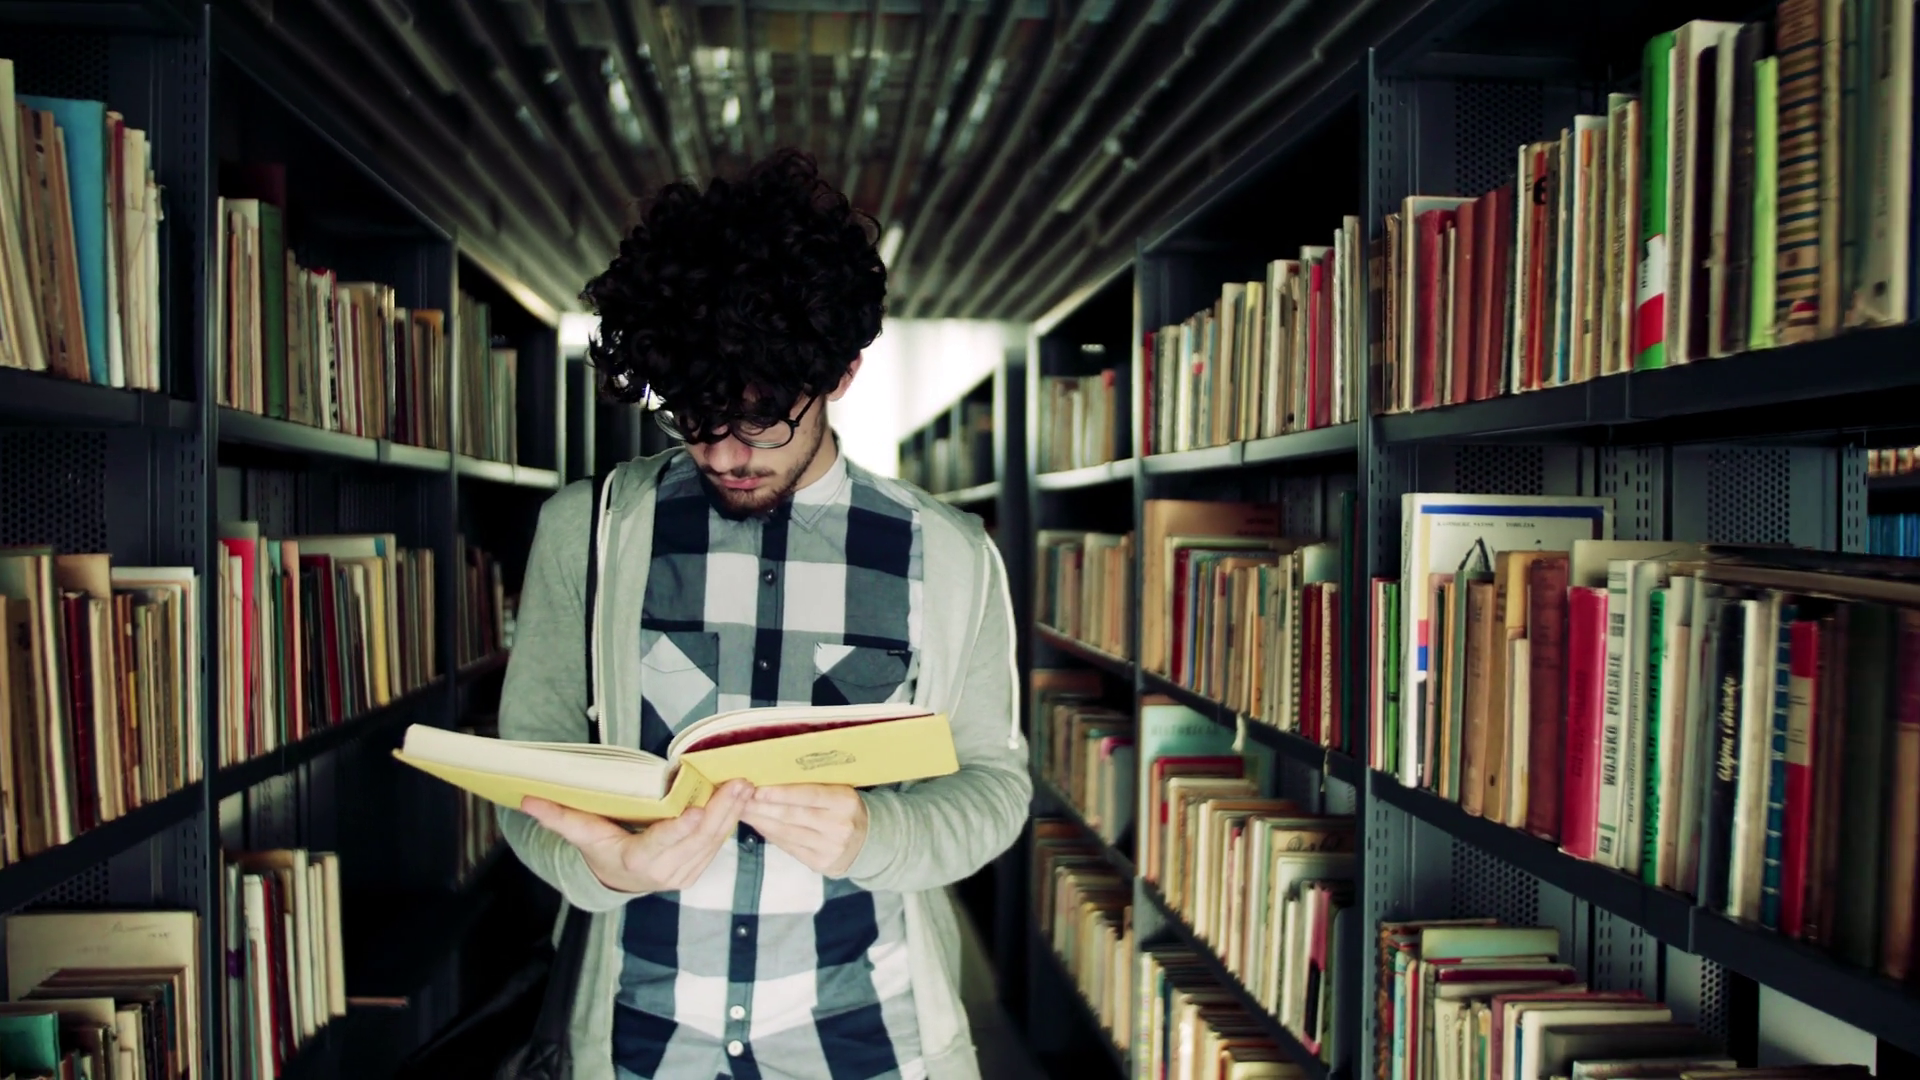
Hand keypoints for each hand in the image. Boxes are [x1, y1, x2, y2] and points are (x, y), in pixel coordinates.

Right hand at [521, 779, 753, 893]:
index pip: (660, 845)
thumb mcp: (581, 834)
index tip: (693, 812)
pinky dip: (732, 819)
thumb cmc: (601, 850)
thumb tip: (526, 799)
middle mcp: (666, 871)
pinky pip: (718, 842)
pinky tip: (744, 796)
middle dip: (720, 812)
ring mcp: (686, 871)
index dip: (678, 830)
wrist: (618, 878)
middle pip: (697, 840)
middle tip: (738, 784)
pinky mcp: (699, 866)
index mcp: (637, 861)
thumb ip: (559, 816)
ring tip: (747, 785)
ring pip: (713, 841)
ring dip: (732, 812)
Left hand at [740, 784, 868, 876]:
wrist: (867, 842)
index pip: (809, 795)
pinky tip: (758, 824)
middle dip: (762, 807)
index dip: (781, 793)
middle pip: (793, 815)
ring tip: (742, 810)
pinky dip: (770, 834)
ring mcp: (830, 848)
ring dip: (760, 821)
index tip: (757, 789)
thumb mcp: (838, 791)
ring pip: (787, 833)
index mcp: (845, 801)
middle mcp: (839, 826)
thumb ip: (812, 785)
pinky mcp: (820, 864)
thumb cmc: (844, 809)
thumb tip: (771, 778)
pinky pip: (788, 847)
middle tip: (740, 798)